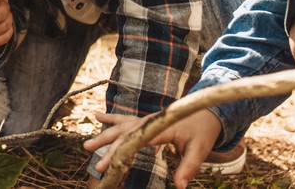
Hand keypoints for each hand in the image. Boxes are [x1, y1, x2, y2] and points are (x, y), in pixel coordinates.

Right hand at [82, 110, 221, 187]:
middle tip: (95, 162)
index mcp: (159, 127)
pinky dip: (111, 118)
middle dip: (107, 149)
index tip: (110, 164)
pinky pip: (124, 120)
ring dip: (104, 136)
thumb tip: (179, 187)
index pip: (135, 140)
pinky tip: (97, 116)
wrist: (206, 113)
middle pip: (123, 135)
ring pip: (120, 127)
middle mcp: (147, 121)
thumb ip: (188, 167)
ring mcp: (144, 120)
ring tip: (87, 147)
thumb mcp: (199, 150)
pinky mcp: (144, 121)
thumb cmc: (202, 132)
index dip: (121, 152)